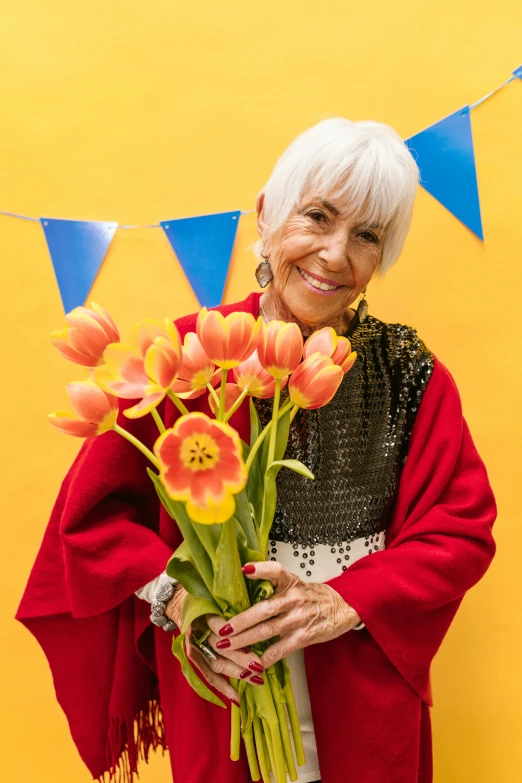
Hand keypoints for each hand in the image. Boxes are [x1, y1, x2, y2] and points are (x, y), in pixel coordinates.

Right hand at [165, 584, 265, 704]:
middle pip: (219, 648)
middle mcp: (196, 631)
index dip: (234, 635)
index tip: (252, 642)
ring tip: (257, 679)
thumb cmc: (202, 592)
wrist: (177, 600)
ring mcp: (194, 646)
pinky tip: (236, 697)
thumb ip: (231, 595)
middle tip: (260, 665)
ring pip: (216, 664)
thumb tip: (254, 588)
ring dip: (237, 673)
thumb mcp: (213, 590)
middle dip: (241, 658)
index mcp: (202, 611)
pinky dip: (222, 686)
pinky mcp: (194, 657)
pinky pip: (208, 674)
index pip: (218, 626)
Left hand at [206, 561, 360, 668]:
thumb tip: (241, 580)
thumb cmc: (311, 595)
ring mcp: (298, 619)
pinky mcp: (303, 637)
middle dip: (239, 621)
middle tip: (220, 629)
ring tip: (225, 646)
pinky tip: (250, 666)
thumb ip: (272, 583)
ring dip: (244, 641)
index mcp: (289, 582)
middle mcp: (293, 599)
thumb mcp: (294, 582)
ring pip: (267, 631)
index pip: (276, 571)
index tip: (244, 570)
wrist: (341, 607)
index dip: (261, 569)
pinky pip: (280, 650)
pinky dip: (264, 659)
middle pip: (263, 609)